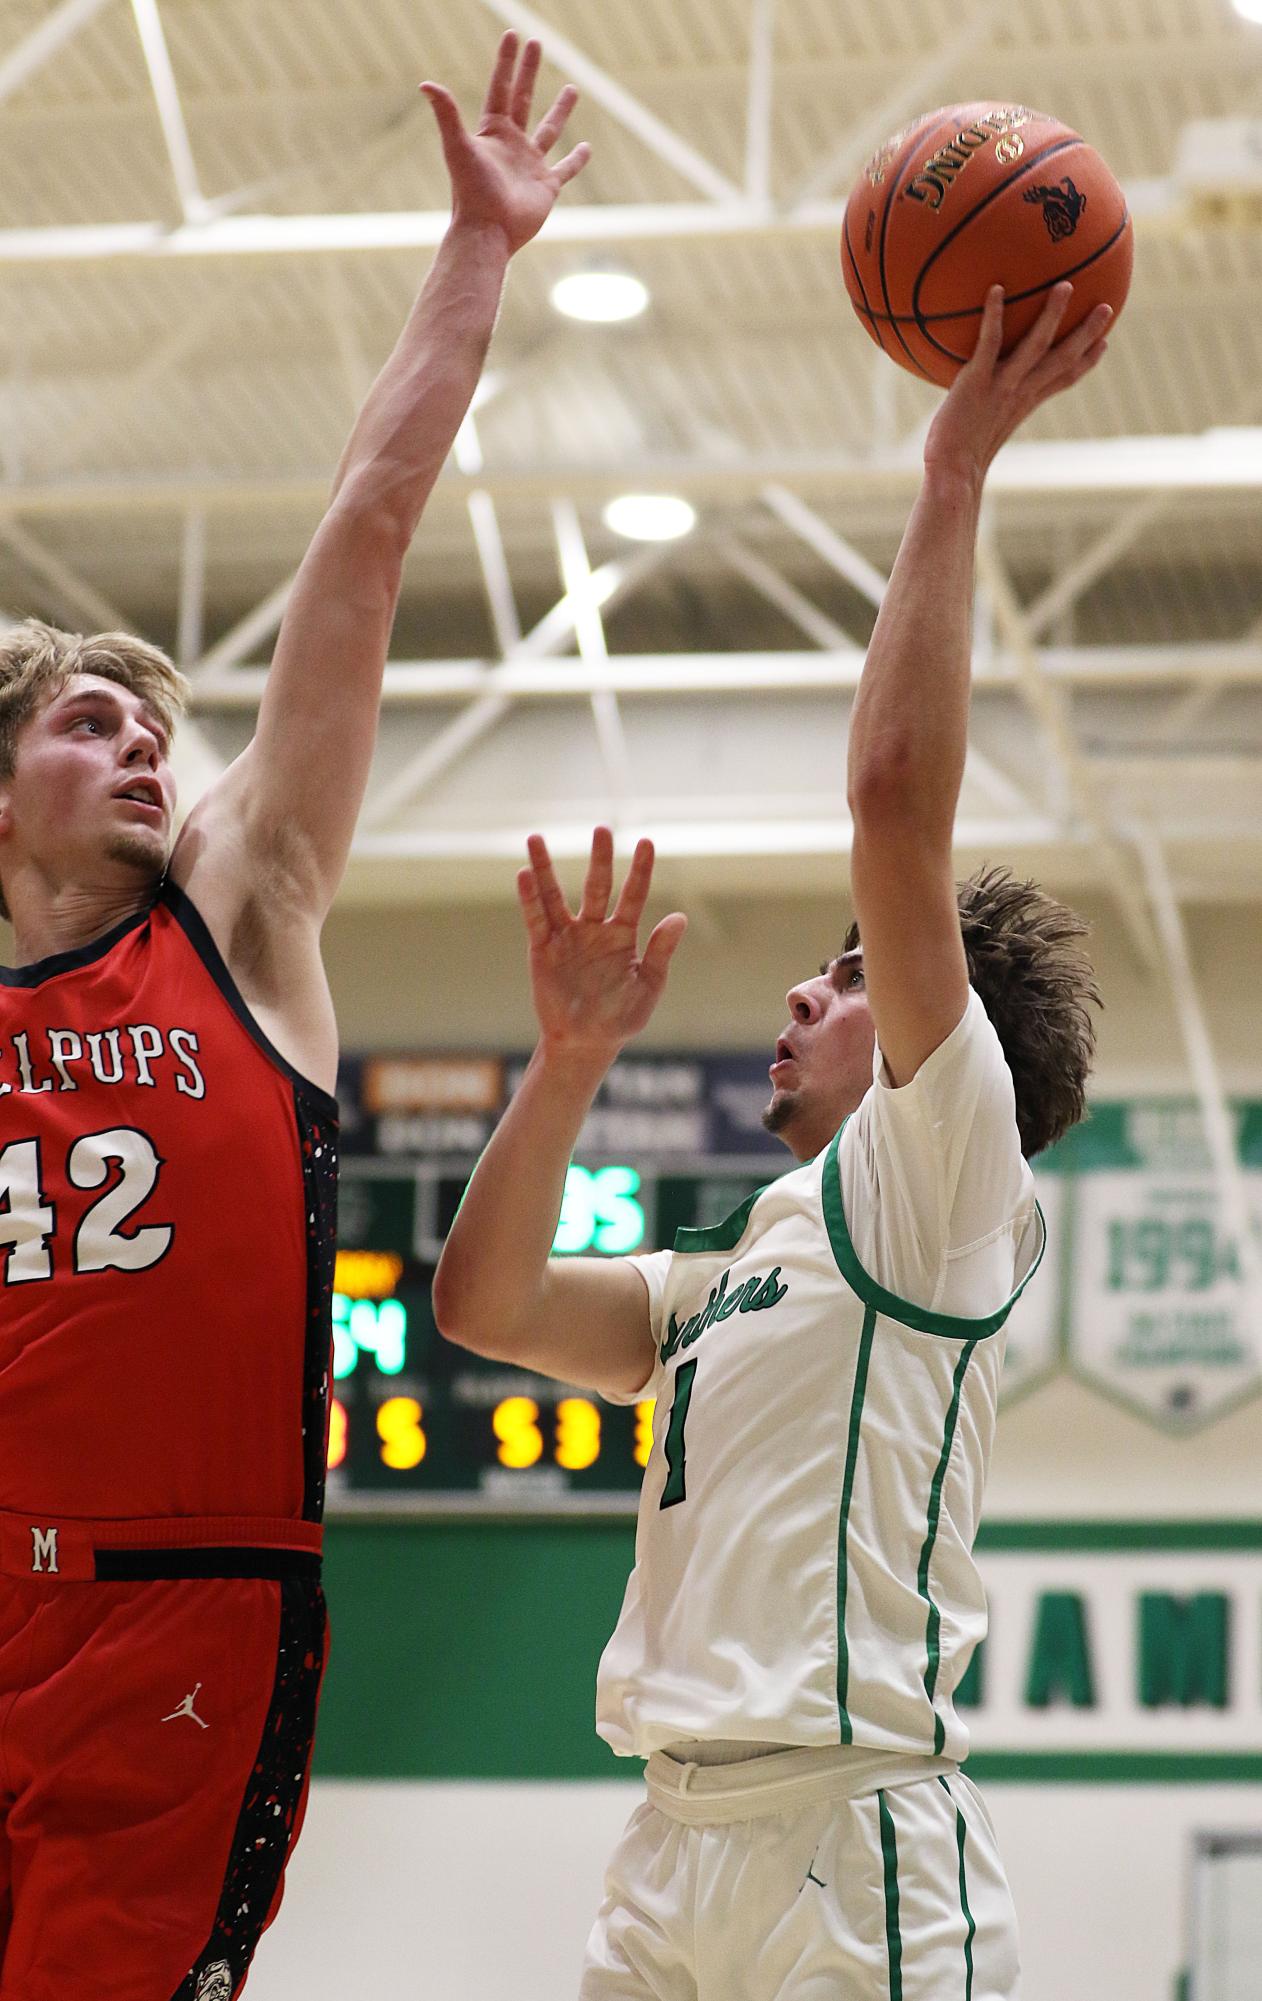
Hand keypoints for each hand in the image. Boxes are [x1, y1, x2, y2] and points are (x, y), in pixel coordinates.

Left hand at [421, 32, 590, 254]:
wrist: (487, 231)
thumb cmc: (471, 192)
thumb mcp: (457, 147)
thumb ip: (446, 114)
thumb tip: (426, 84)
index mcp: (493, 132)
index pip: (501, 87)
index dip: (506, 61)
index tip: (513, 35)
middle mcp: (512, 144)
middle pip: (523, 98)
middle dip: (529, 71)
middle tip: (537, 43)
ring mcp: (530, 165)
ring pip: (549, 130)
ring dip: (560, 110)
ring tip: (572, 88)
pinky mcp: (546, 186)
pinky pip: (565, 169)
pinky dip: (577, 160)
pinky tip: (586, 148)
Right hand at [517, 827, 686, 1060]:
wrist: (587, 1043)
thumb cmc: (621, 1017)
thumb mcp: (648, 985)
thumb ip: (661, 952)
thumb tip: (679, 918)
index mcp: (623, 935)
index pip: (633, 894)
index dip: (640, 869)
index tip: (647, 842)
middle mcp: (594, 929)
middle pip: (597, 885)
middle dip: (600, 859)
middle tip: (602, 830)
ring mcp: (567, 937)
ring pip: (555, 895)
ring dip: (545, 868)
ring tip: (535, 838)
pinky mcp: (543, 950)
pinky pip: (536, 920)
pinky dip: (529, 898)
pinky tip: (524, 875)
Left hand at [924, 283, 1111, 487]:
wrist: (952, 471)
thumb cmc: (959, 457)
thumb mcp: (980, 431)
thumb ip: (983, 410)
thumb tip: (973, 402)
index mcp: (1026, 403)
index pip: (1064, 379)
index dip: (1086, 361)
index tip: (1104, 343)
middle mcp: (1021, 392)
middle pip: (1063, 358)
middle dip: (1086, 333)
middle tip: (1107, 307)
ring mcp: (1002, 385)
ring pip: (1036, 346)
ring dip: (1052, 316)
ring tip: (1066, 287)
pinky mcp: (977, 381)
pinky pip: (989, 342)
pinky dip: (993, 315)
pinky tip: (995, 289)